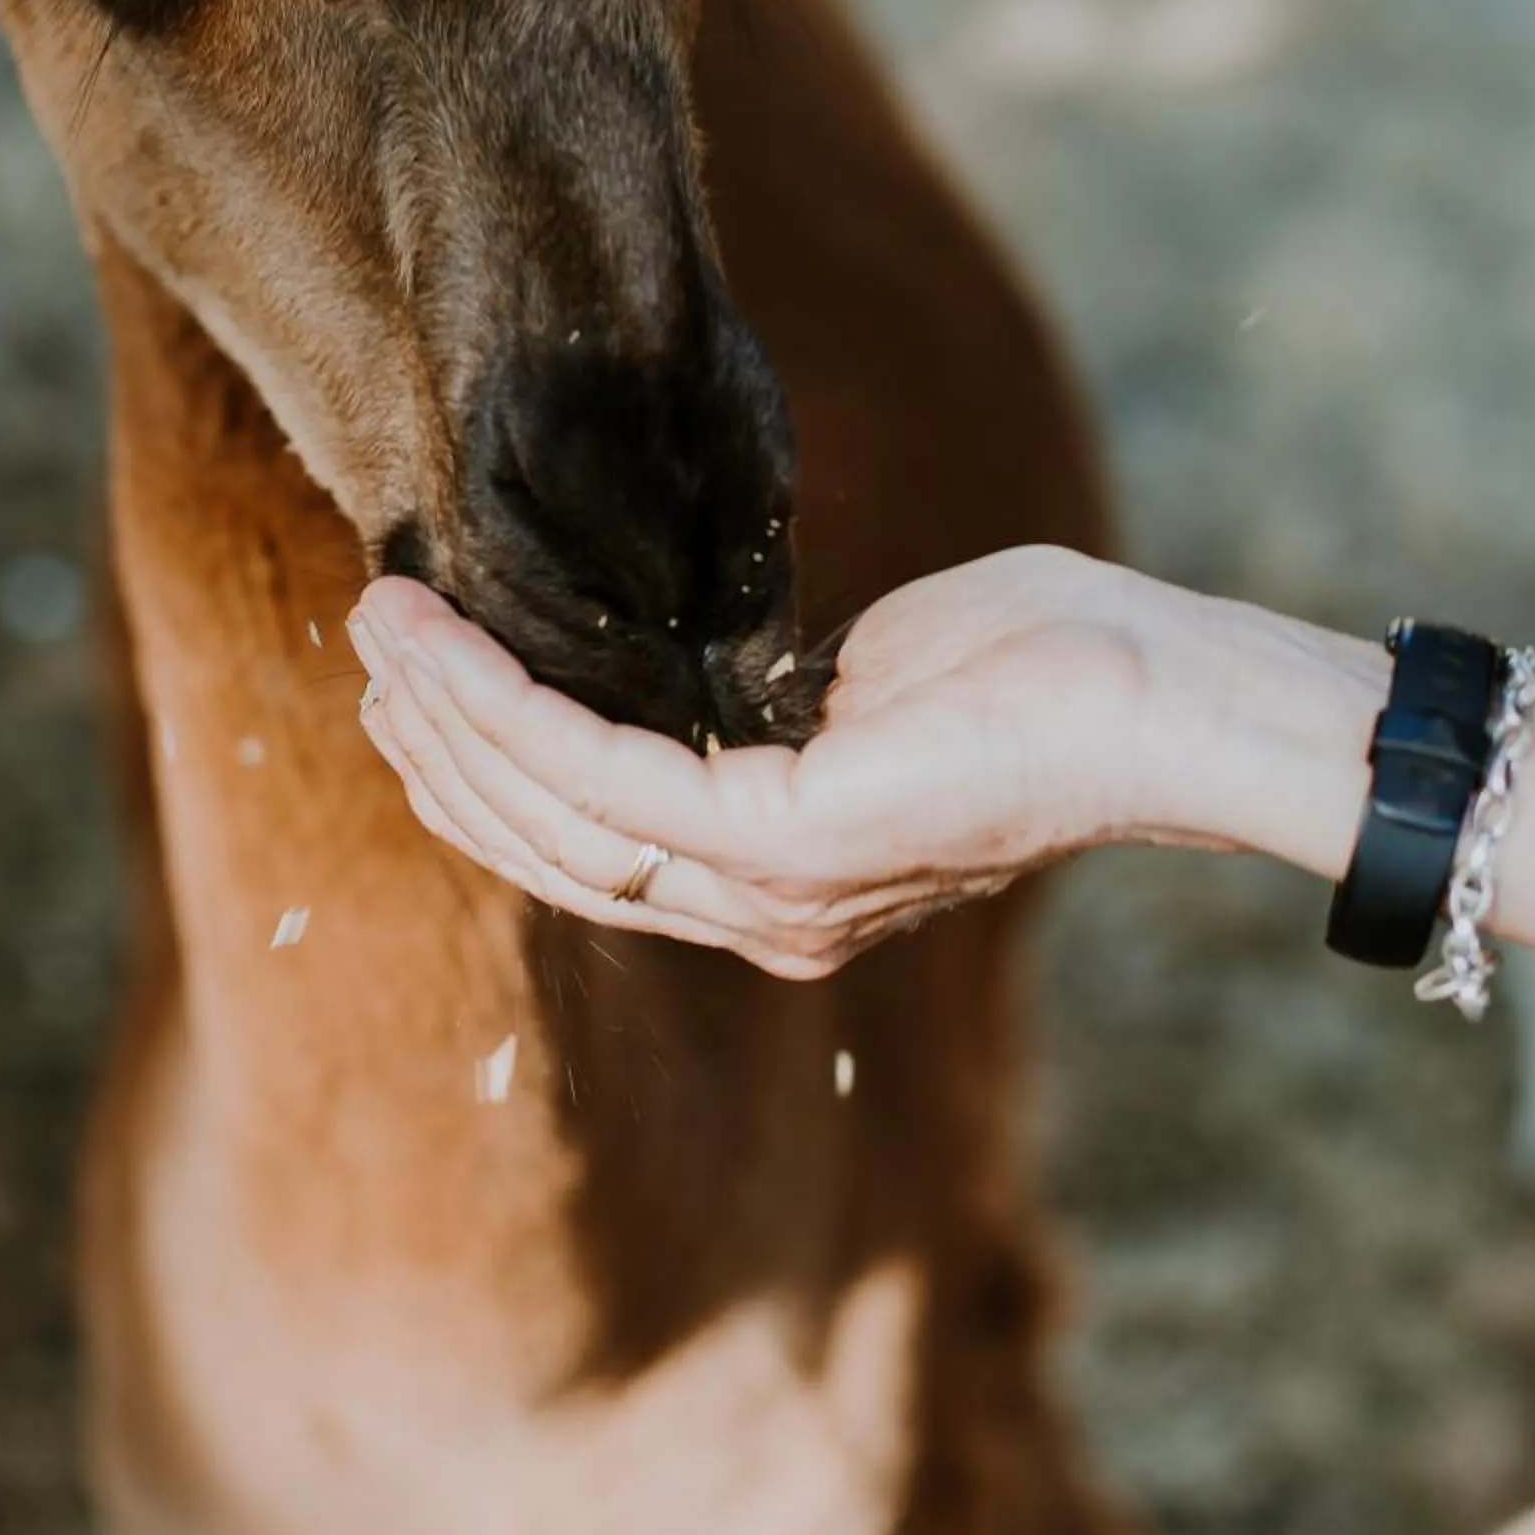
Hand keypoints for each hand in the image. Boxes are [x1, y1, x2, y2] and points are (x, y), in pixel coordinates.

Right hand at [348, 545, 1164, 977]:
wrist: (1166, 695)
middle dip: (442, 742)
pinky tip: (450, 639)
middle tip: (369, 637)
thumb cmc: (1042, 664)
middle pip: (549, 844)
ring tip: (381, 617)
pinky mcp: (791, 843)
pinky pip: (606, 772)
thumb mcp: (866, 681)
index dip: (484, 771)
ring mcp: (774, 894)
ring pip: (557, 813)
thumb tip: (690, 660)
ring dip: (451, 713)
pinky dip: (509, 704)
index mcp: (781, 887)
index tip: (413, 682)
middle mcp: (765, 916)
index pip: (591, 847)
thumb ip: (764, 699)